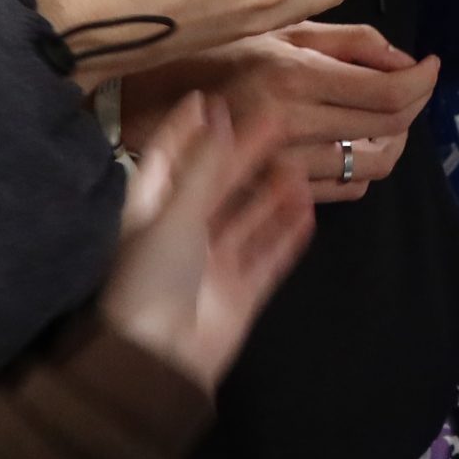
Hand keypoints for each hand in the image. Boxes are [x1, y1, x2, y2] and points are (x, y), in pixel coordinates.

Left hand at [101, 95, 313, 393]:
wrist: (159, 359)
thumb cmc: (154, 278)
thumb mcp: (174, 213)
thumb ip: (204, 166)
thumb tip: (218, 113)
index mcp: (150, 214)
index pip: (166, 161)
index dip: (186, 131)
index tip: (210, 98)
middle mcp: (181, 234)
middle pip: (216, 186)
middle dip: (244, 155)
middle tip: (278, 121)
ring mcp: (212, 265)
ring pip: (248, 220)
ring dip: (272, 194)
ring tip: (301, 166)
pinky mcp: (240, 292)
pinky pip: (268, 256)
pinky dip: (287, 234)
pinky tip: (309, 210)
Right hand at [122, 21, 439, 201]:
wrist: (136, 120)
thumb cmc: (202, 62)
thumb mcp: (271, 31)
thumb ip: (343, 41)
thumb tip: (400, 56)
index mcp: (293, 77)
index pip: (387, 93)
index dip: (422, 82)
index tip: (431, 65)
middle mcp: (293, 126)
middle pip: (388, 130)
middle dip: (414, 108)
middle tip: (414, 87)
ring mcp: (283, 167)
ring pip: (371, 166)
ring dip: (392, 142)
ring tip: (388, 120)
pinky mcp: (273, 196)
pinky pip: (343, 192)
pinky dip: (361, 170)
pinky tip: (354, 147)